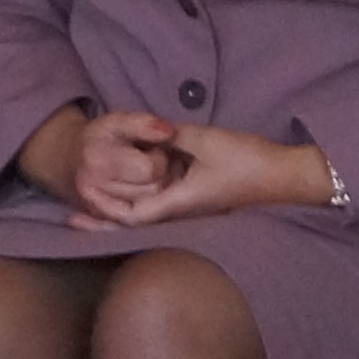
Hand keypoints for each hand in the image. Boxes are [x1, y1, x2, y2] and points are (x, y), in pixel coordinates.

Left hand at [59, 109, 327, 230]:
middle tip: (71, 219)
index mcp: (180, 202)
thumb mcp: (207, 141)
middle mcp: (182, 212)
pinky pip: (161, 205)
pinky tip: (129, 192)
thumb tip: (148, 134)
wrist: (286, 176)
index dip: (103, 214)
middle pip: (133, 223)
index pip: (132, 217)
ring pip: (146, 216)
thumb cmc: (249, 161)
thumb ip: (173, 136)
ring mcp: (191, 209)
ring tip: (90, 206)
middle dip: (102, 223)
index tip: (79, 207)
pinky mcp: (200, 201)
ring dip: (118, 213)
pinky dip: (140, 201)